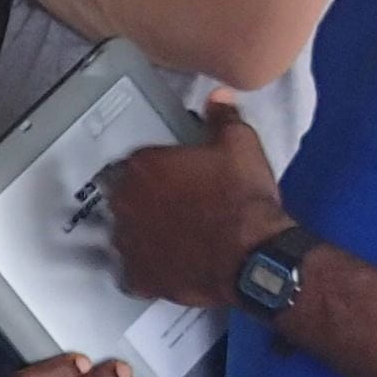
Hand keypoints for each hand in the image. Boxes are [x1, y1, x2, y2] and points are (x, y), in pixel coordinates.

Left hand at [106, 96, 289, 307]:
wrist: (254, 256)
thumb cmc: (244, 204)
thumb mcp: (241, 146)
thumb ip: (223, 118)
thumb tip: (218, 99)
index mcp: (143, 166)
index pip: (133, 162)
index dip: (153, 171)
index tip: (169, 177)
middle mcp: (127, 203)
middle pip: (122, 197)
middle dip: (143, 202)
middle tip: (171, 208)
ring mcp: (128, 242)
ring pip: (121, 235)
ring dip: (140, 235)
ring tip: (169, 237)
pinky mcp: (138, 276)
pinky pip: (129, 273)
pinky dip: (143, 271)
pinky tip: (162, 266)